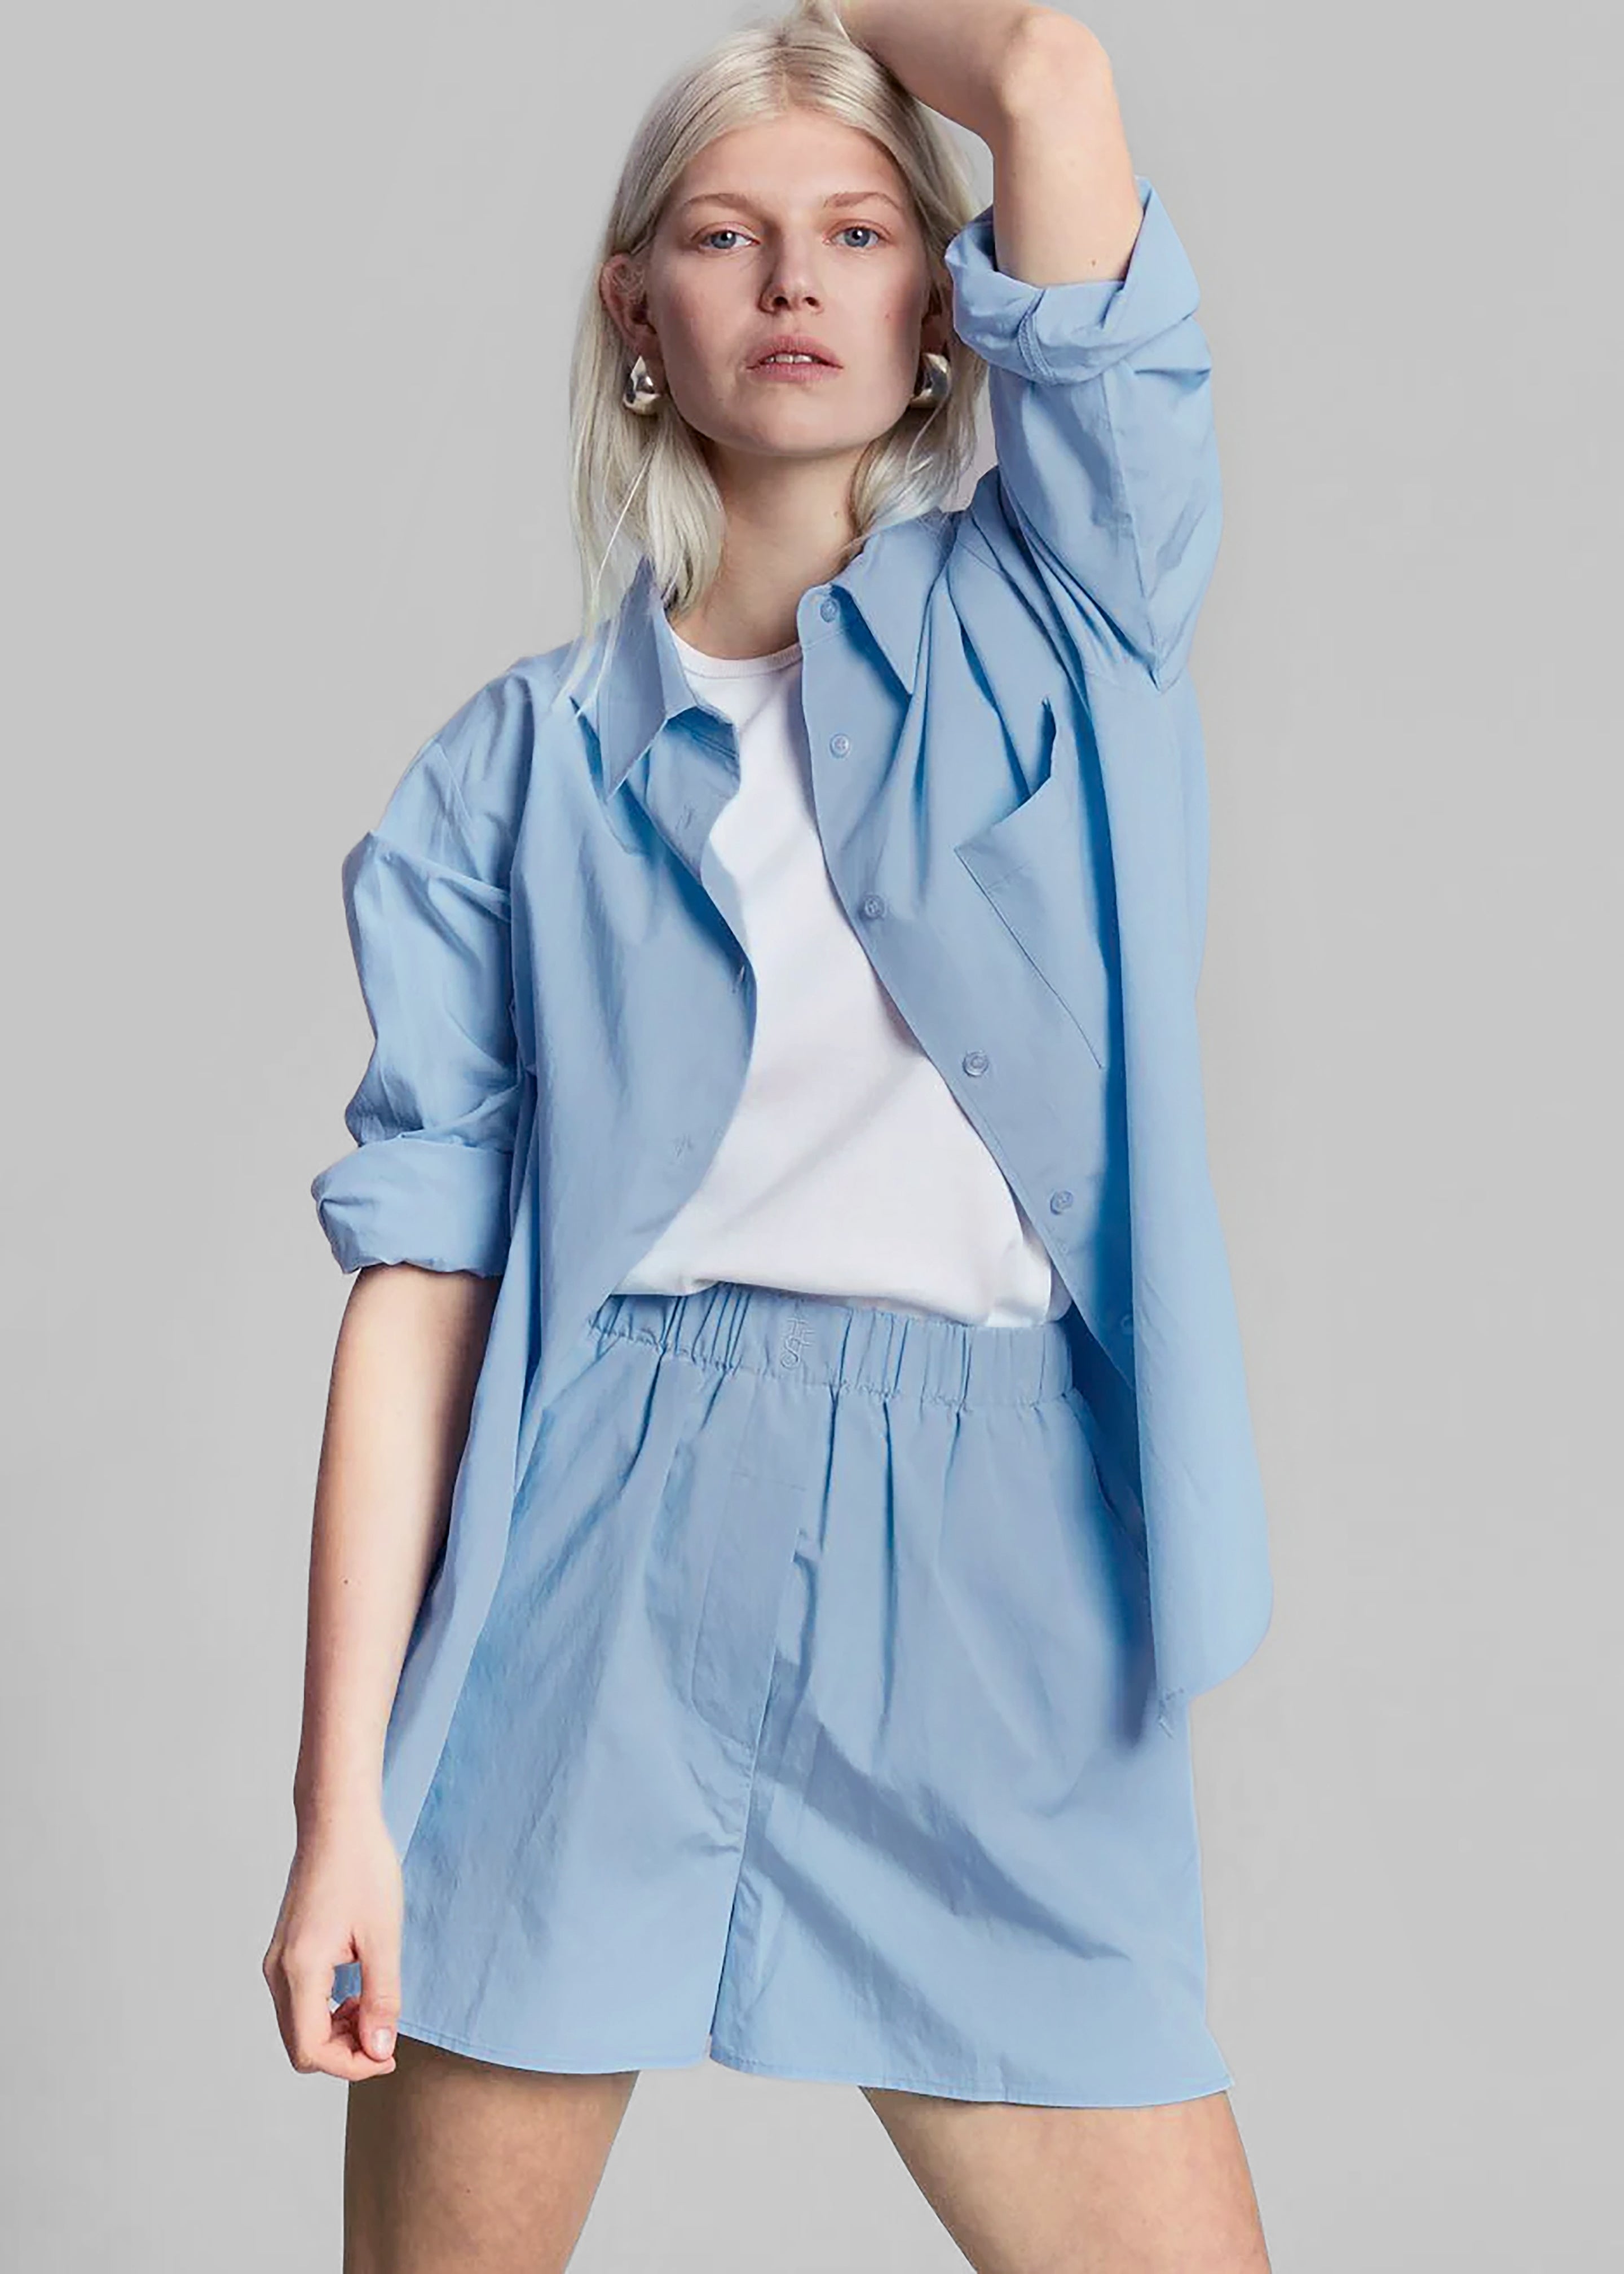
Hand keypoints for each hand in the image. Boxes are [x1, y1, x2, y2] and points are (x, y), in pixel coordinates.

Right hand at [262, 1804, 403, 2080]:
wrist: (337, 1821)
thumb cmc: (362, 1868)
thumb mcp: (383, 1936)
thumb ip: (381, 1998)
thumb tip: (379, 2049)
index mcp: (300, 1970)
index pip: (311, 2051)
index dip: (352, 2066)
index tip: (388, 2054)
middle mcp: (278, 1971)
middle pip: (300, 2046)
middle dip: (344, 2052)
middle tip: (384, 2031)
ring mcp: (277, 1960)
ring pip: (298, 2026)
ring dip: (336, 2032)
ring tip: (373, 2005)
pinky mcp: (285, 1951)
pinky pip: (299, 2002)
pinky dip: (327, 2010)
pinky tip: (356, 1989)